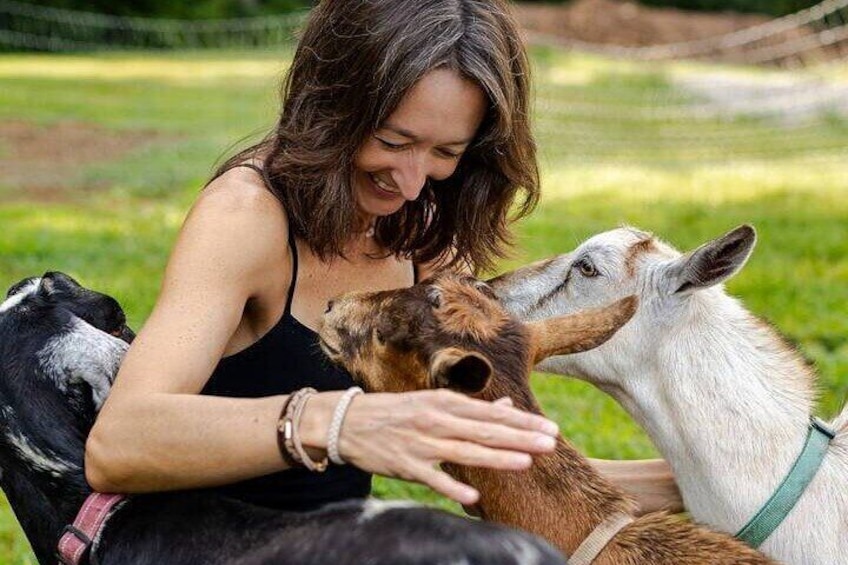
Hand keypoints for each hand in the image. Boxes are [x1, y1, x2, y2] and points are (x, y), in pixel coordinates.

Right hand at [335, 390, 558, 504]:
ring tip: (526, 462)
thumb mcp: (433, 403)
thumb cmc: (397, 412)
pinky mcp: (405, 466)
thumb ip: (471, 409)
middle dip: (520, 436)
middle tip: (551, 442)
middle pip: (485, 431)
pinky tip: (473, 499)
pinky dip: (451, 489)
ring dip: (496, 457)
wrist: (348, 422)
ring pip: (465, 453)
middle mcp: (436, 421)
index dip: (522, 422)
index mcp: (444, 403)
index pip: (491, 414)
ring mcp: (421, 444)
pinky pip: (432, 480)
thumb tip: (507, 407)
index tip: (550, 429)